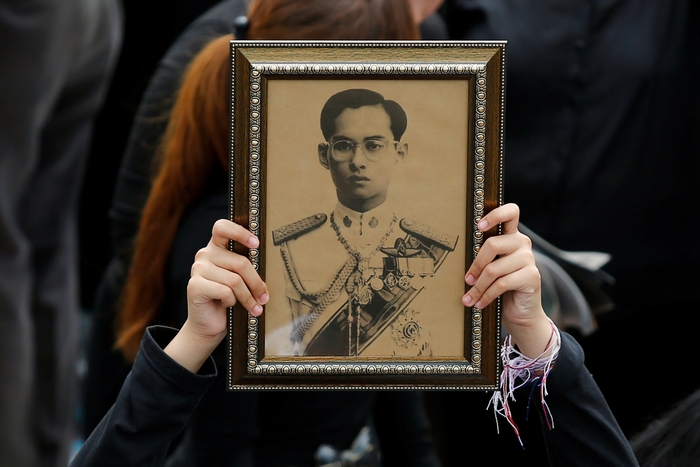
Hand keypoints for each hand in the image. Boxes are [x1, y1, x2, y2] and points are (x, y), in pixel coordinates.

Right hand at [165, 219, 268, 371]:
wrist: (209, 325)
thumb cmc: (228, 300)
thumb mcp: (239, 280)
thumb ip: (246, 268)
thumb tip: (266, 266)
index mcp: (216, 247)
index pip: (222, 227)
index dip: (240, 232)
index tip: (256, 243)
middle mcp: (204, 255)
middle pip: (240, 262)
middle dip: (256, 282)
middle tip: (265, 297)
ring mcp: (197, 269)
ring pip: (234, 280)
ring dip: (247, 297)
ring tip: (253, 307)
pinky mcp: (195, 286)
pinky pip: (225, 291)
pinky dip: (231, 302)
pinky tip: (228, 305)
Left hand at [462, 203, 551, 357]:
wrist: (521, 312)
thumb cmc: (501, 287)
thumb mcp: (492, 267)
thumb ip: (484, 256)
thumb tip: (459, 256)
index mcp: (511, 236)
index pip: (511, 212)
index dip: (495, 215)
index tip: (478, 226)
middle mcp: (522, 243)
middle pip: (493, 244)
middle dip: (476, 265)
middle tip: (466, 279)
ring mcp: (529, 259)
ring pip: (494, 269)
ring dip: (478, 286)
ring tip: (469, 298)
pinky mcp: (532, 276)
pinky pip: (502, 283)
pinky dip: (486, 295)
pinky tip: (480, 303)